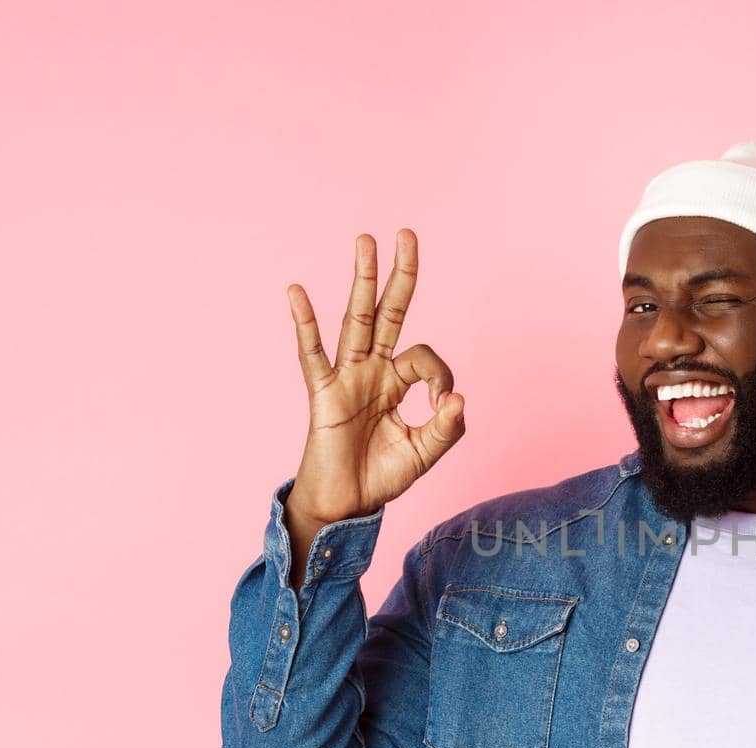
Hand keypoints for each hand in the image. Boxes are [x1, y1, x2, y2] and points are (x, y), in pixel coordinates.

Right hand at [286, 229, 465, 524]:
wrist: (347, 505)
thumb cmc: (382, 476)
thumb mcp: (425, 453)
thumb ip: (446, 428)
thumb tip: (458, 397)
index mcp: (397, 380)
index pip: (424, 357)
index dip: (440, 376)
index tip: (443, 406)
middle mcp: (371, 370)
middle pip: (388, 313)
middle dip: (399, 275)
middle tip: (406, 233)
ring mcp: (346, 378)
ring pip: (356, 320)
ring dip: (362, 281)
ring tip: (366, 240)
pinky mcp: (323, 394)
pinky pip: (312, 355)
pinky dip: (305, 324)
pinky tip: (298, 291)